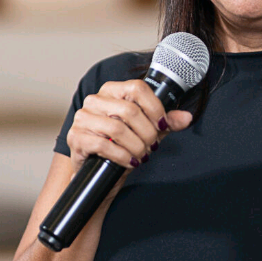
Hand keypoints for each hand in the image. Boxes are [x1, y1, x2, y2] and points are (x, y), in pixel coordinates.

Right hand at [65, 79, 193, 174]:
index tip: (162, 124)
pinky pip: (103, 145)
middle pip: (130, 111)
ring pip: (117, 129)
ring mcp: (82, 118)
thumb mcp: (147, 131)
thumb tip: (186, 117)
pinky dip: (122, 156)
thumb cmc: (121, 146)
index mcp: (112, 91)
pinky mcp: (75, 137)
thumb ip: (166, 123)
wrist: (98, 172)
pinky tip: (129, 161)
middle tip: (152, 146)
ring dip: (136, 146)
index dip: (154, 107)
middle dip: (147, 133)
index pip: (137, 88)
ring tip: (141, 155)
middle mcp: (95, 100)